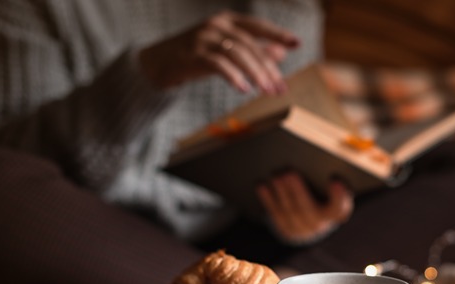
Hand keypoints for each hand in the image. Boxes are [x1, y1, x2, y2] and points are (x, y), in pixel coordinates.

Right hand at [138, 11, 299, 93]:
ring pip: (236, 54)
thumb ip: (252, 51)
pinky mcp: (192, 55)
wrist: (157, 63)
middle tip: (281, 87)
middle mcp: (216, 26)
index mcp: (227, 21)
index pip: (257, 26)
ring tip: (267, 91)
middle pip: (249, 45)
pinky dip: (233, 76)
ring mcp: (203, 39)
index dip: (278, 34)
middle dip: (268, 67)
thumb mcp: (227, 51)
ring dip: (255, 74)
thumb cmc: (195, 56)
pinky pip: (217, 64)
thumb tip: (281, 53)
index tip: (297, 43)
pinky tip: (243, 89)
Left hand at [257, 172, 353, 244]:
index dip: (338, 196)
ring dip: (281, 194)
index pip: (340, 207)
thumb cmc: (322, 192)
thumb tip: (311, 160)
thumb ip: (325, 175)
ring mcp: (303, 231)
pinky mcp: (287, 232)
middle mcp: (321, 225)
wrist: (311, 217)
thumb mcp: (327, 185)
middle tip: (289, 173)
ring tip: (275, 176)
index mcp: (338, 212)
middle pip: (309, 210)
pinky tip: (262, 185)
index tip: (334, 180)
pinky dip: (268, 200)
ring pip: (290, 213)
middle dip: (298, 191)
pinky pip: (276, 216)